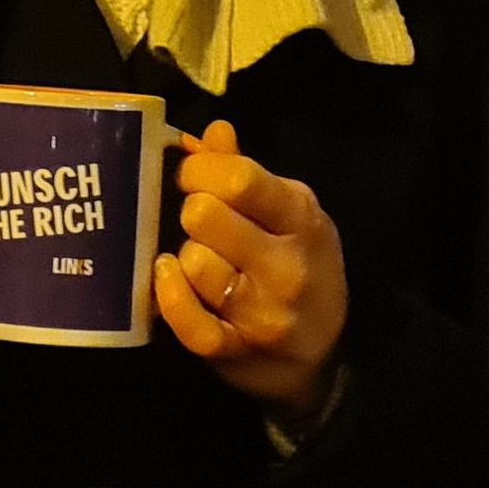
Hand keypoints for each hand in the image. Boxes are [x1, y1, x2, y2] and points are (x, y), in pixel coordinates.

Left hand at [151, 121, 346, 425]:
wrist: (322, 356)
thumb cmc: (298, 268)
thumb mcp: (289, 214)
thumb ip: (246, 171)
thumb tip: (212, 130)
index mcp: (302, 219)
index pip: (239, 179)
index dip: (198, 170)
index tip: (190, 176)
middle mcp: (287, 265)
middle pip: (205, 216)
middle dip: (190, 211)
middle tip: (196, 221)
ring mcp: (262, 312)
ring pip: (193, 263)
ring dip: (185, 256)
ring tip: (198, 258)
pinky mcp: (235, 350)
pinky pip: (188, 321)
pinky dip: (170, 297)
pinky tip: (166, 276)